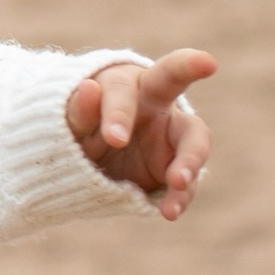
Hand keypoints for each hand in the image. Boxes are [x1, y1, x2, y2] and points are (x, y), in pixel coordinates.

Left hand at [66, 51, 214, 219]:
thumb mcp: (68, 124)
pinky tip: (169, 211)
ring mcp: (171, 135)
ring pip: (193, 137)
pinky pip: (186, 181)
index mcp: (123, 85)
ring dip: (189, 159)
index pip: (121, 91)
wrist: (89, 158)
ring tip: (177, 181)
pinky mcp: (176, 167)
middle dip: (187, 65)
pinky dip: (181, 196)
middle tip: (205, 62)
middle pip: (174, 78)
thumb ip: (77, 111)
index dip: (118, 113)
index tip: (113, 138)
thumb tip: (89, 88)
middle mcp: (154, 102)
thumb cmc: (80, 128)